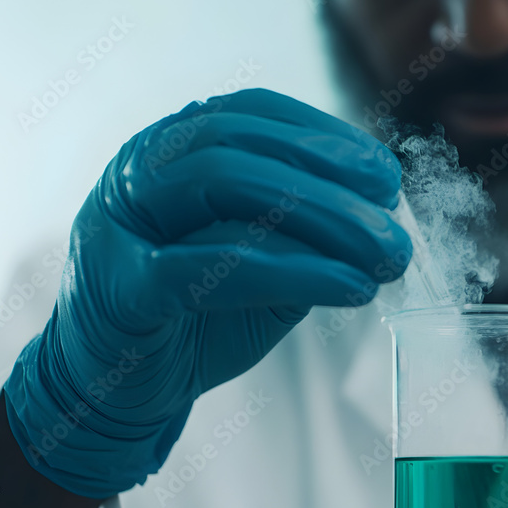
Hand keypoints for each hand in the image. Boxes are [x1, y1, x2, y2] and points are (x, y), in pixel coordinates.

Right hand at [4, 89, 410, 497]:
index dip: (326, 136)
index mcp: (173, 150)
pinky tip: (350, 288)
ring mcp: (122, 220)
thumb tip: (382, 215)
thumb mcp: (262, 265)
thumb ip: (305, 234)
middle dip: (331, 177)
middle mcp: (140, 169)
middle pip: (242, 145)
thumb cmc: (192, 321)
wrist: (113, 393)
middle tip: (395, 220)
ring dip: (321, 215)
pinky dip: (294, 273)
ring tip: (384, 255)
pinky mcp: (122, 285)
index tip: (387, 174)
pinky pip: (212, 265)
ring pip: (223, 183)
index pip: (253, 113)